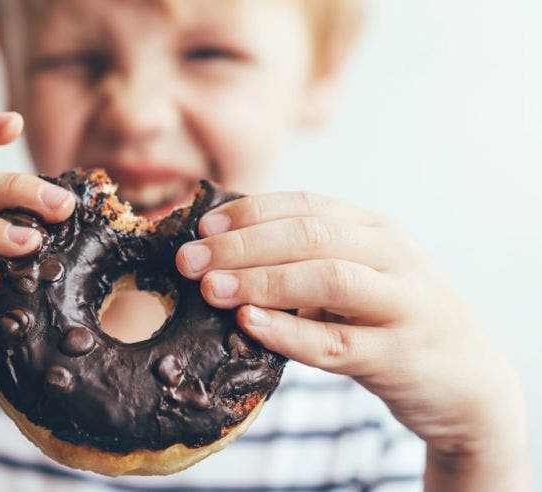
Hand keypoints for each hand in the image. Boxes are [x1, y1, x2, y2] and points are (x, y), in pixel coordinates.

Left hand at [175, 192, 527, 485]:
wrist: (467, 383)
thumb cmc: (390, 324)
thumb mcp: (357, 278)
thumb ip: (305, 261)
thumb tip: (219, 252)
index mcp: (376, 230)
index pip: (306, 205)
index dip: (249, 213)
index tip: (201, 227)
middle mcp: (393, 257)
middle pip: (310, 235)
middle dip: (241, 244)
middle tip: (189, 261)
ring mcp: (402, 304)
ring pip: (327, 279)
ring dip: (261, 280)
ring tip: (211, 288)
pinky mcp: (400, 356)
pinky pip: (336, 343)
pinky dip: (288, 332)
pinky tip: (249, 324)